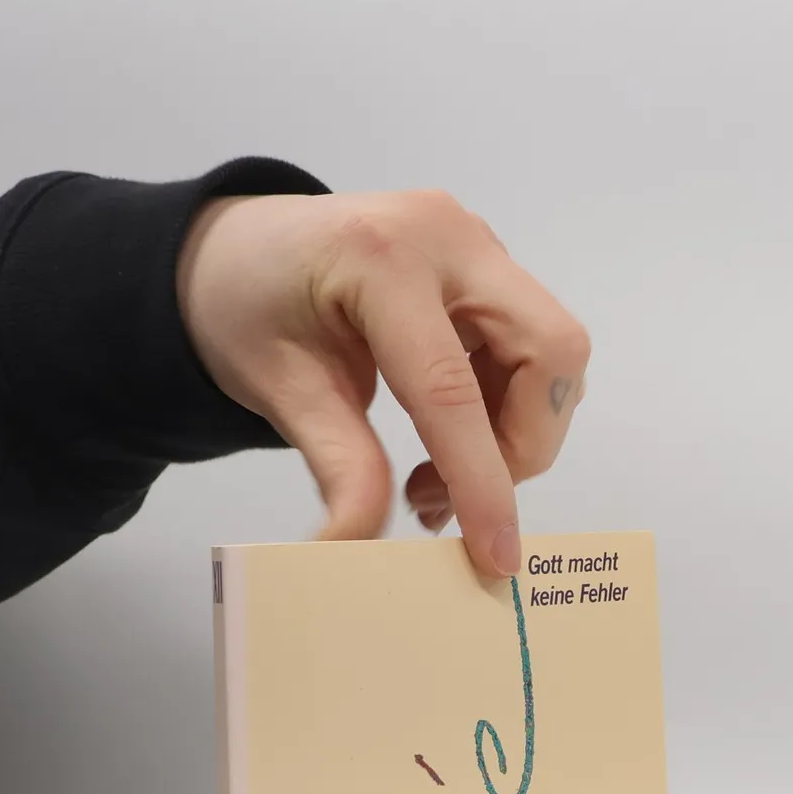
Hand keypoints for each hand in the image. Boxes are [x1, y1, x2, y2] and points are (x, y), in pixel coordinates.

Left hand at [177, 189, 589, 577]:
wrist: (236, 250)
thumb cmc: (246, 308)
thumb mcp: (279, 388)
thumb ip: (339, 464)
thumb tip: (361, 544)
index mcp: (382, 259)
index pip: (454, 387)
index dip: (482, 479)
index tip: (494, 555)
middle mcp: (450, 238)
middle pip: (550, 352)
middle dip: (523, 445)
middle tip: (454, 495)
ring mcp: (480, 245)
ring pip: (555, 355)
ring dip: (517, 430)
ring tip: (441, 469)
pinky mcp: (493, 265)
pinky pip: (535, 349)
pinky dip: (509, 406)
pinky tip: (452, 429)